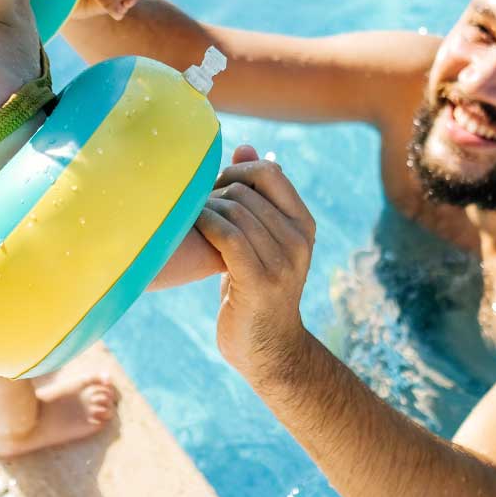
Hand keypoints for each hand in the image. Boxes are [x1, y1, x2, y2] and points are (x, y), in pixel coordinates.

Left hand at [196, 146, 315, 384]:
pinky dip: (204, 225)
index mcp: (304, 223)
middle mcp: (299, 240)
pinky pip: (226, 235)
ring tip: (191, 224)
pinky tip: (192, 230)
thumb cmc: (255, 287)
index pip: (268, 171)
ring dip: (204, 211)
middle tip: (195, 212)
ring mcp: (283, 262)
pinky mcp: (259, 282)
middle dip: (213, 195)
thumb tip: (246, 146)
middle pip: (245, 191)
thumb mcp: (263, 238)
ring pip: (234, 211)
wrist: (268, 350)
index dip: (234, 173)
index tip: (214, 191)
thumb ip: (257, 194)